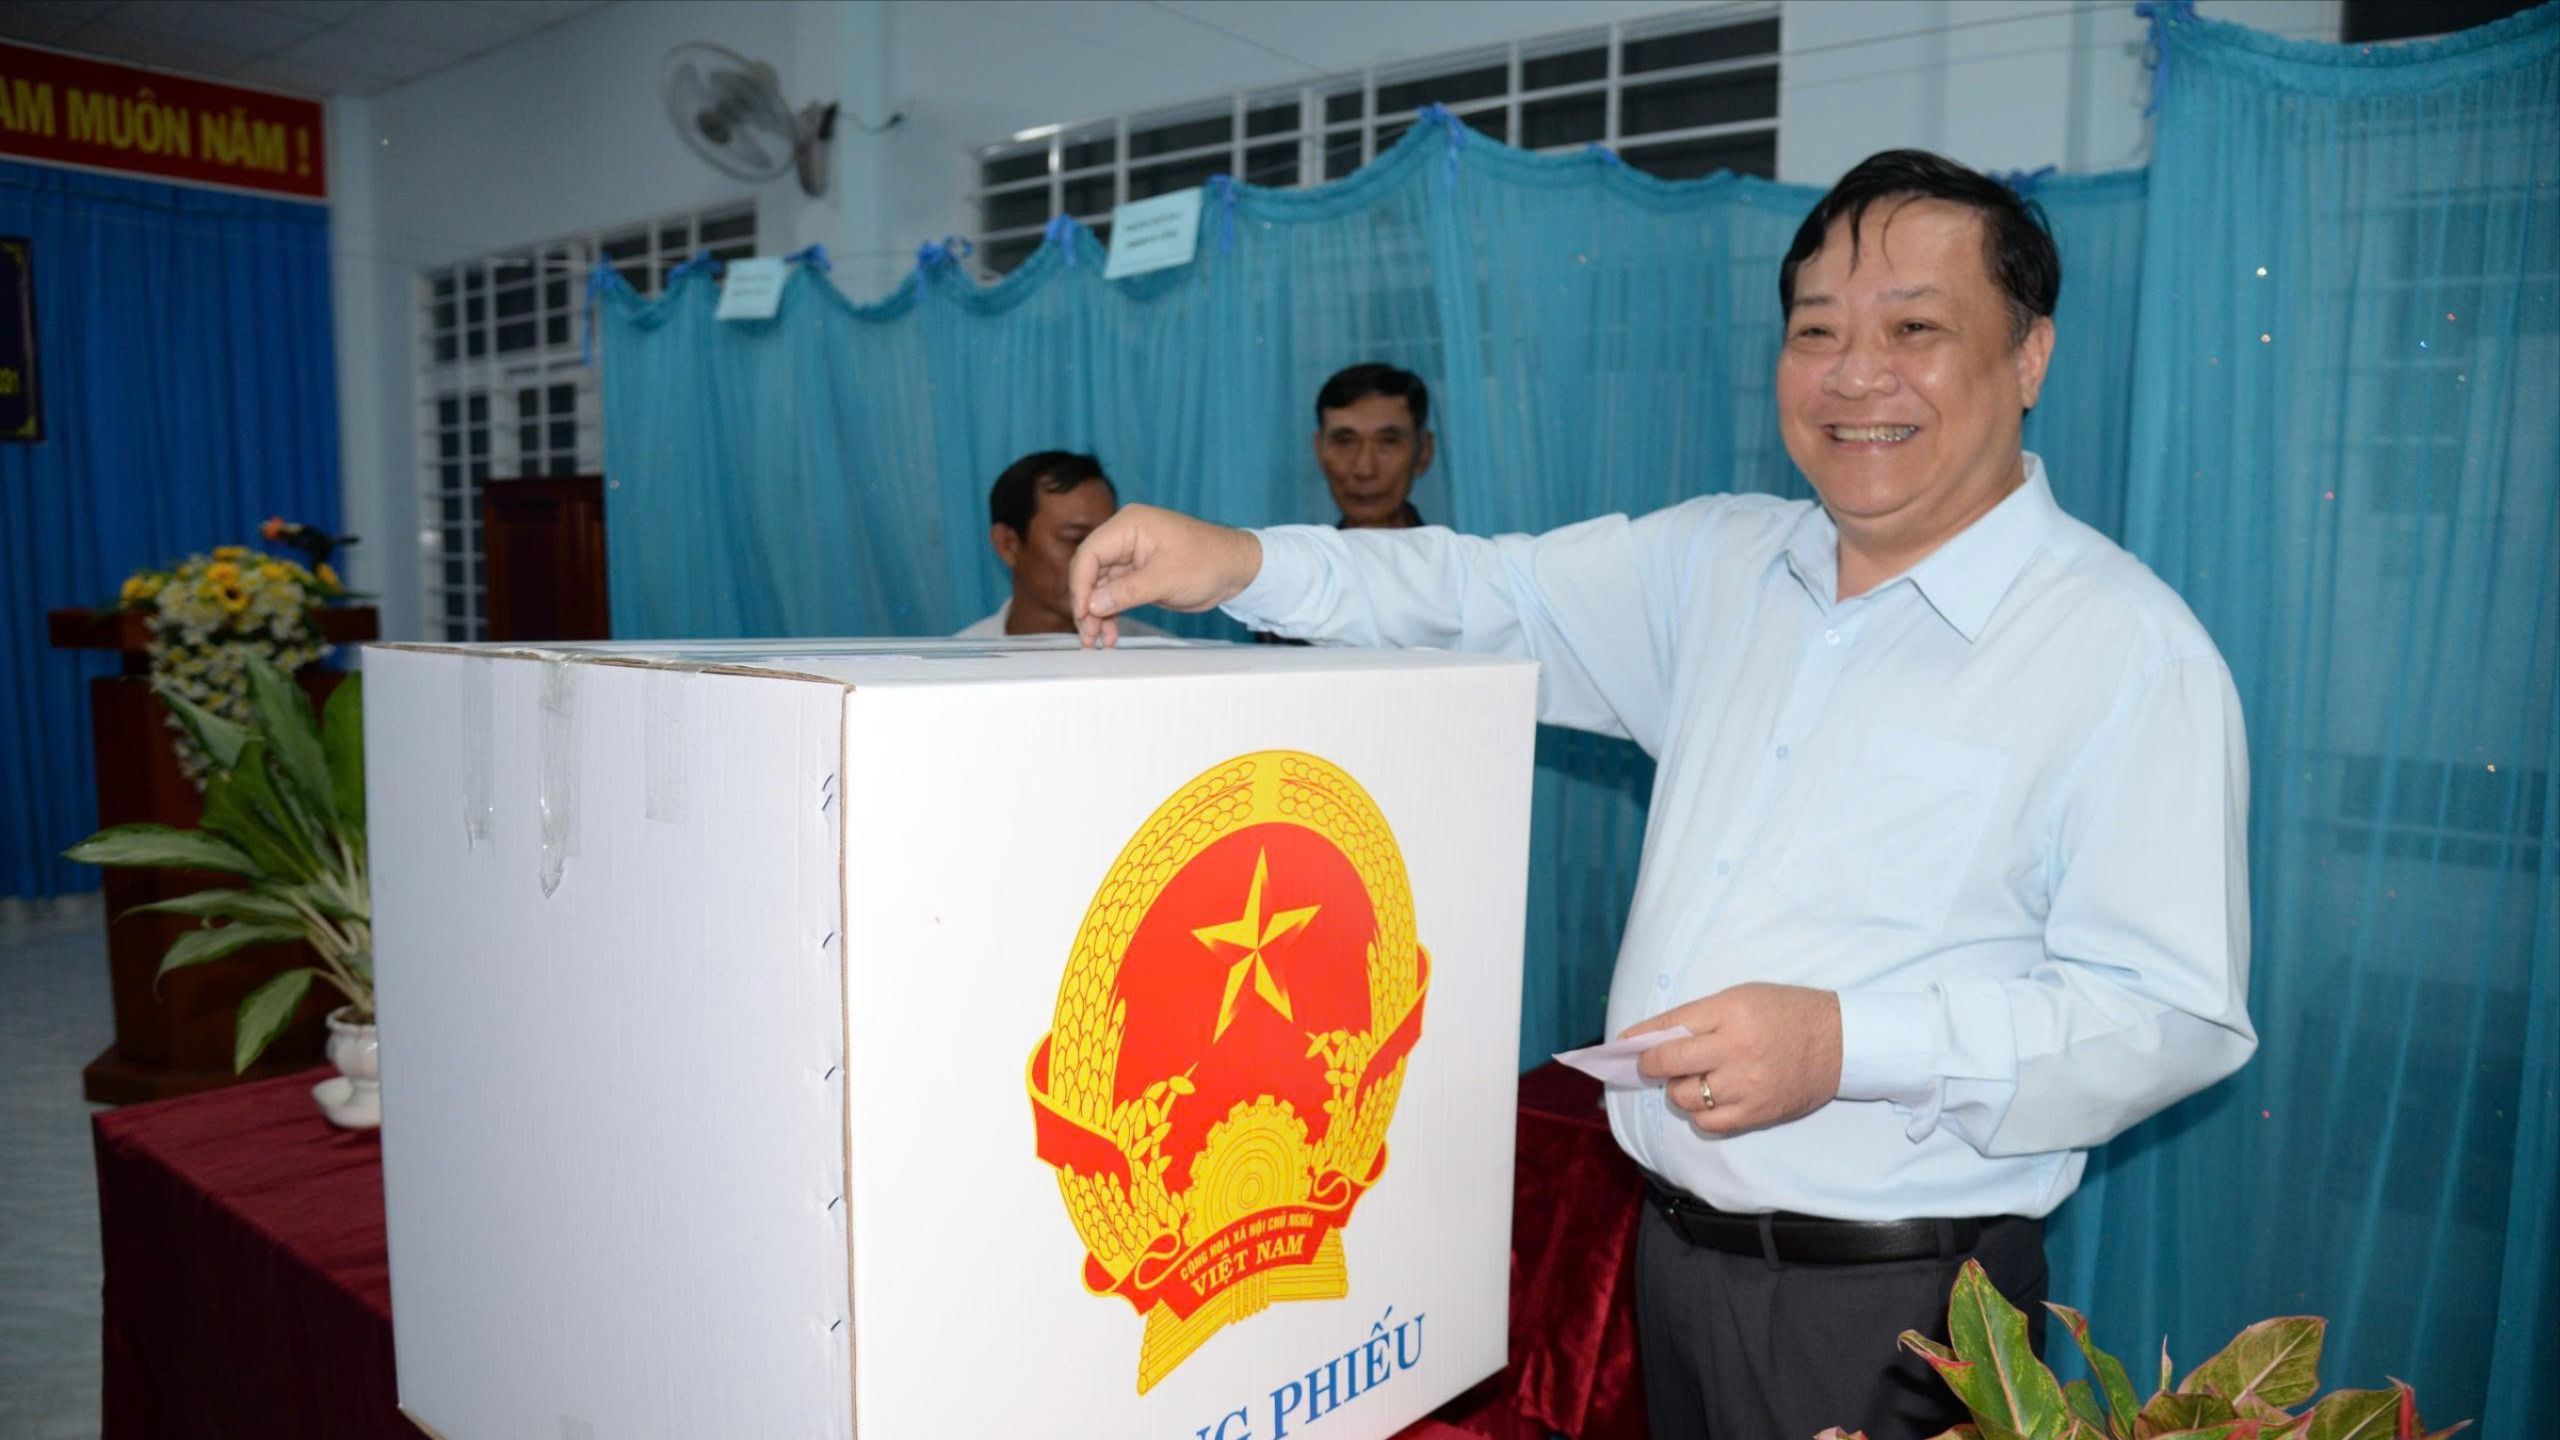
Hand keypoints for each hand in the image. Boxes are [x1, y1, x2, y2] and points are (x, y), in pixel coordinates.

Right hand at [1068, 504, 1262, 647]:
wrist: (1237, 569)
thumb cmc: (1210, 561)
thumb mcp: (1167, 578)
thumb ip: (1126, 592)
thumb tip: (1092, 605)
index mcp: (1129, 525)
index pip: (1090, 553)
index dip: (1080, 585)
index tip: (1083, 613)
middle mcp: (1125, 537)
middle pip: (1090, 571)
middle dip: (1087, 604)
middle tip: (1088, 633)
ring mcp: (1130, 556)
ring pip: (1100, 587)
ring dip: (1097, 614)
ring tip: (1099, 640)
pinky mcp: (1138, 574)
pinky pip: (1115, 594)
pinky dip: (1111, 613)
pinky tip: (1111, 633)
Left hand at [1626, 983, 1841, 1137]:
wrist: (1841, 1042)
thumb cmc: (1787, 1013)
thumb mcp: (1742, 997)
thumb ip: (1701, 1017)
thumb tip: (1654, 1039)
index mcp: (1731, 1012)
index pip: (1670, 1027)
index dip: (1639, 1039)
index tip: (1623, 1045)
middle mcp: (1736, 1049)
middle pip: (1669, 1065)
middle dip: (1651, 1065)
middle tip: (1653, 1065)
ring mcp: (1746, 1085)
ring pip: (1684, 1098)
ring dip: (1679, 1090)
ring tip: (1693, 1079)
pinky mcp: (1757, 1113)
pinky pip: (1708, 1123)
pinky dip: (1700, 1113)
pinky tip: (1709, 1100)